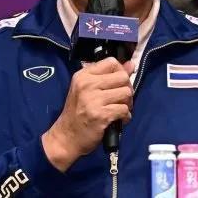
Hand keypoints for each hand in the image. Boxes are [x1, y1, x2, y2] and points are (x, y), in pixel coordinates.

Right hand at [42, 57, 133, 171]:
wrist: (66, 136)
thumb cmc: (77, 112)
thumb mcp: (87, 89)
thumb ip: (108, 76)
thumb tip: (131, 64)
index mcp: (83, 75)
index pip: (111, 62)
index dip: (121, 71)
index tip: (118, 83)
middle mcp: (87, 84)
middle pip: (122, 77)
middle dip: (126, 88)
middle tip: (121, 99)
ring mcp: (94, 100)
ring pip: (126, 93)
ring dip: (127, 103)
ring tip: (119, 109)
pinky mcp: (101, 115)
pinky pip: (124, 110)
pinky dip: (125, 116)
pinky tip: (118, 119)